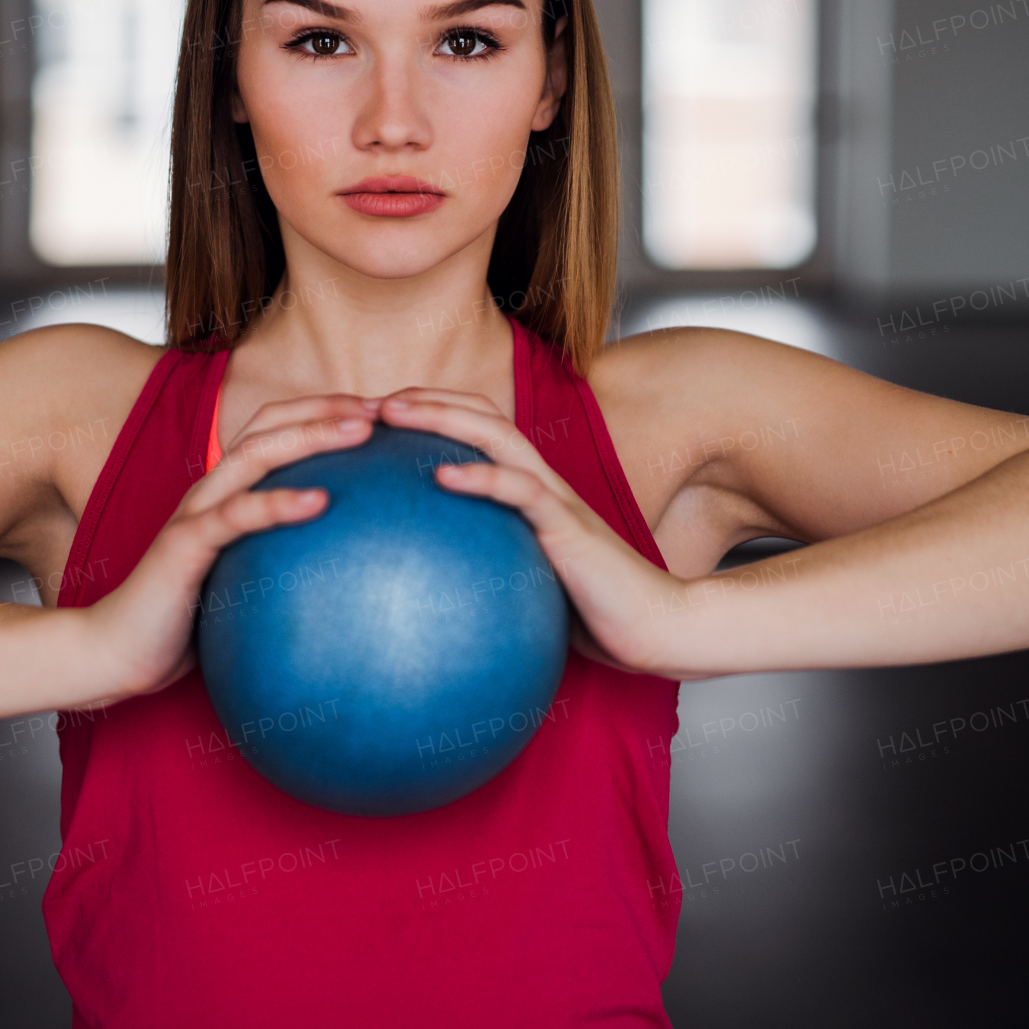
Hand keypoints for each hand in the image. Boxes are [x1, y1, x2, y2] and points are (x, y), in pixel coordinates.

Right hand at [84, 395, 375, 701]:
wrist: (116, 652)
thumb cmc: (184, 621)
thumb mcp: (246, 583)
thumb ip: (283, 563)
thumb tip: (351, 572)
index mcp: (226, 492)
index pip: (277, 430)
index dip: (326, 411)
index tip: (384, 413)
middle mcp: (210, 490)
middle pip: (270, 425)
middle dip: (328, 407)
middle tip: (385, 408)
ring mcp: (195, 512)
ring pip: (255, 453)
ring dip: (310, 434)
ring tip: (360, 431)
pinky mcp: (184, 546)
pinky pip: (236, 516)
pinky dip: (278, 502)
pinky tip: (320, 501)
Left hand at [377, 387, 677, 673]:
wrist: (658, 628)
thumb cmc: (597, 610)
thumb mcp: (529, 581)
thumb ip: (493, 567)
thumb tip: (431, 589)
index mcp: (533, 491)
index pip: (480, 431)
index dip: (433, 413)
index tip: (378, 419)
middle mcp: (543, 483)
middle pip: (482, 417)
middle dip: (426, 400)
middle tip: (371, 403)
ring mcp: (557, 500)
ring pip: (497, 436)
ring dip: (442, 416)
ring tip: (394, 413)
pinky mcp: (569, 528)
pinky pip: (522, 491)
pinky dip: (482, 477)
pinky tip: (442, 477)